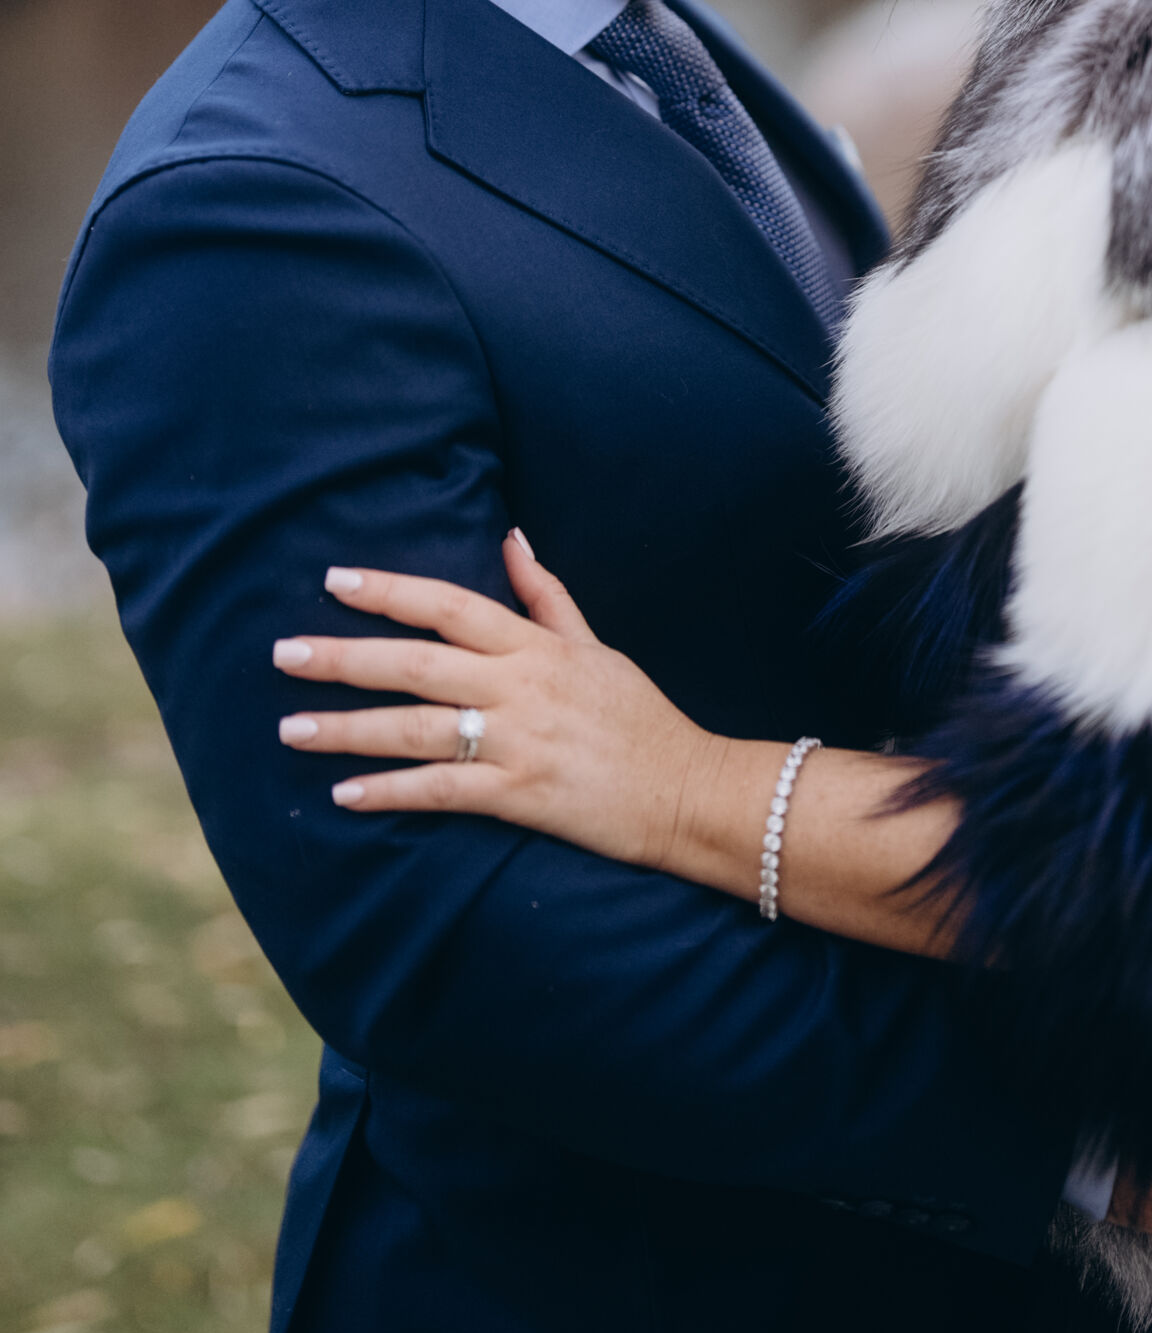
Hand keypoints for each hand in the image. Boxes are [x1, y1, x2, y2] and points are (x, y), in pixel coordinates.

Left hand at [272, 534, 704, 864]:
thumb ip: (547, 596)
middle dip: (344, 656)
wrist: (689, 789)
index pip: (449, 603)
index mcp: (536, 646)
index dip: (389, 590)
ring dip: (347, 728)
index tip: (334, 580)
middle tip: (282, 653)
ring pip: (415, 727)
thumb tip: (512, 538)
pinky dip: (389, 791)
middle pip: (415, 662)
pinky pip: (440, 790)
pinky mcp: (521, 794)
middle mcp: (521, 686)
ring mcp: (519, 740)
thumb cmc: (640, 717)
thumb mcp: (596, 645)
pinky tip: (344, 794)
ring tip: (290, 729)